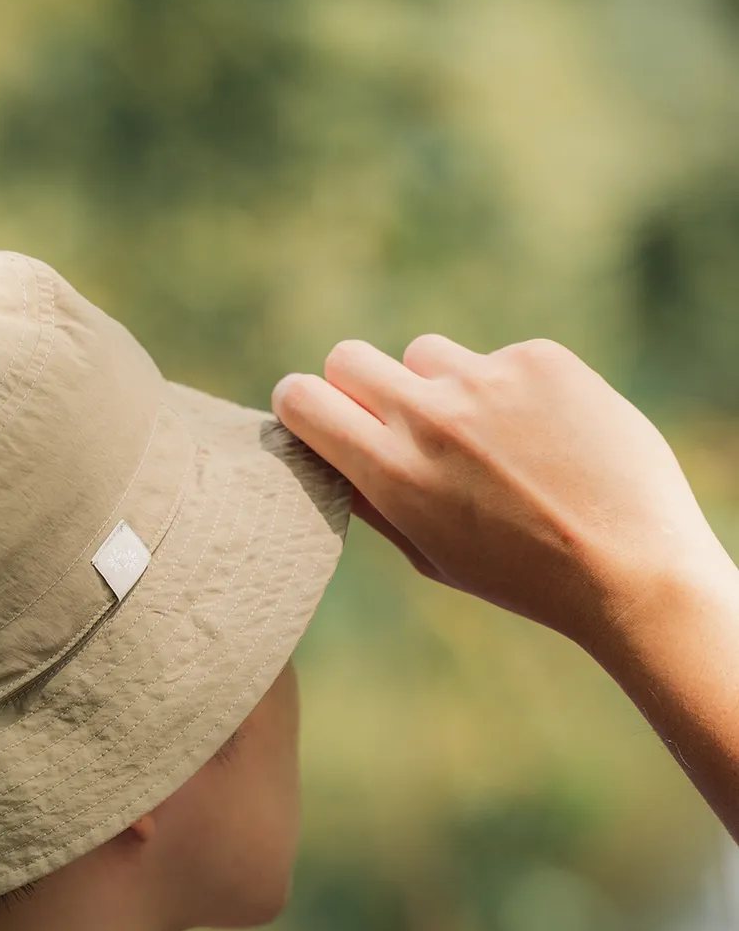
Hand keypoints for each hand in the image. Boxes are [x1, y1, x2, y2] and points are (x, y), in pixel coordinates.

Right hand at [272, 335, 733, 656]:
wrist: (630, 564)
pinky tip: (545, 436)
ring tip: (486, 440)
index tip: (315, 416)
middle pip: (348, 357)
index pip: (302, 397)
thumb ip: (374, 498)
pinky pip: (497, 359)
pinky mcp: (540, 359)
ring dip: (437, 386)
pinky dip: (508, 389)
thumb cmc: (523, 576)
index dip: (300, 404)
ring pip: (424, 354)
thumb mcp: (430, 555)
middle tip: (388, 419)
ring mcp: (487, 379)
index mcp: (391, 472)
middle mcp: (430, 415)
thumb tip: (329, 455)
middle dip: (356, 386)